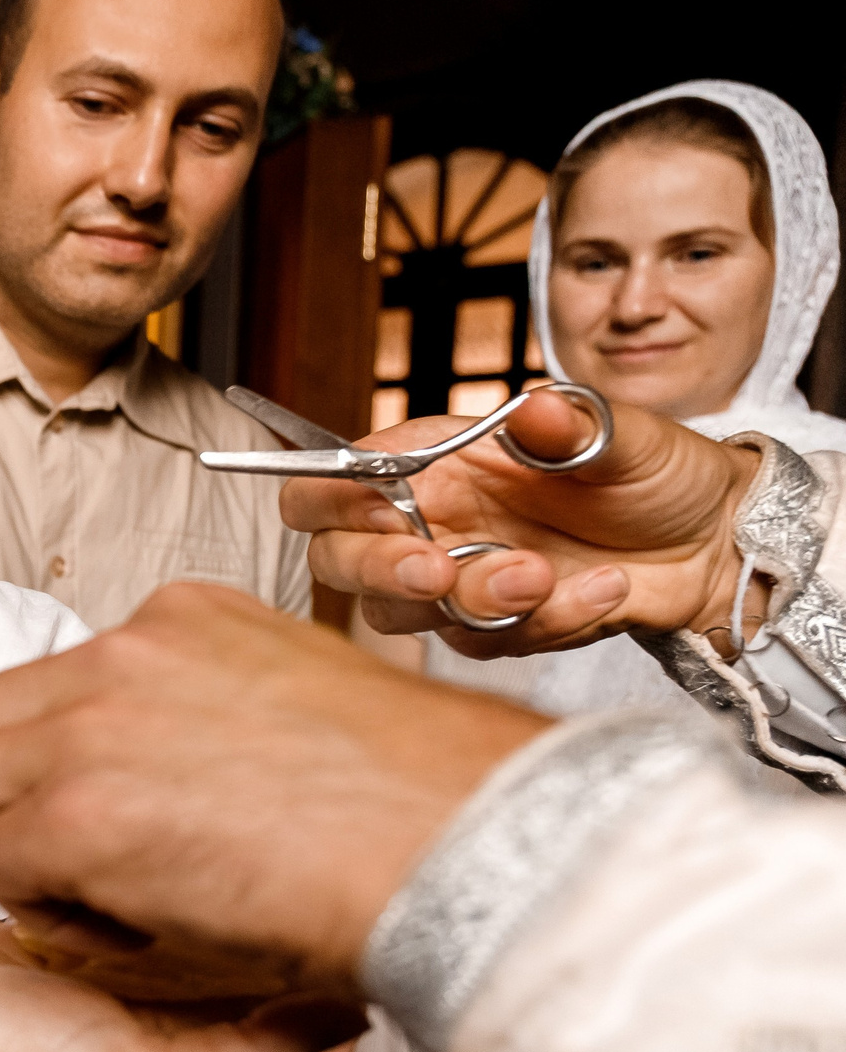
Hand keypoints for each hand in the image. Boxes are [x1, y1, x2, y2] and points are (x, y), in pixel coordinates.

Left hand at [0, 584, 547, 995]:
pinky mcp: (77, 811)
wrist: (467, 845)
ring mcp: (91, 725)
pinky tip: (137, 931)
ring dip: (18, 854)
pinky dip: (50, 914)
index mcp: (180, 619)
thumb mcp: (306, 702)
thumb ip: (217, 711)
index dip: (67, 764)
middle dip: (10, 801)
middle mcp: (122, 653)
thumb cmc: (418, 804)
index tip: (127, 814)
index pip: (51, 684)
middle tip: (87, 866)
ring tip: (112, 901)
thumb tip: (186, 757)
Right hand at [286, 391, 756, 655]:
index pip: (332, 482)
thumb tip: (533, 407)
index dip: (331, 498)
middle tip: (438, 570)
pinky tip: (605, 590)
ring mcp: (459, 581)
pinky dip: (549, 622)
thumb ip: (575, 424)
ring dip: (470, 602)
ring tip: (545, 577)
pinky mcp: (498, 630)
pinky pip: (487, 644)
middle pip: (340, 560)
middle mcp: (432, 522)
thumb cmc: (662, 473)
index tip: (376, 506)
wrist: (719, 543)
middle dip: (380, 569)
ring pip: (404, 615)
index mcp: (436, 461)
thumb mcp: (628, 434)